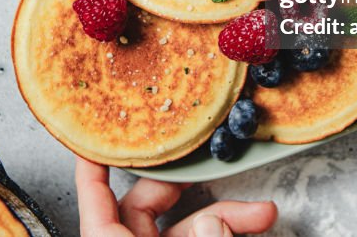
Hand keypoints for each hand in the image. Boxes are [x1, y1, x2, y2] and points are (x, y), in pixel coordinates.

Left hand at [75, 157, 277, 236]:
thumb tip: (214, 220)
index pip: (94, 195)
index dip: (94, 161)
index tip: (98, 130)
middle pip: (150, 203)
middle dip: (191, 184)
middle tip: (214, 164)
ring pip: (187, 226)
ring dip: (226, 215)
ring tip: (262, 212)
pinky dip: (225, 234)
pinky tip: (253, 226)